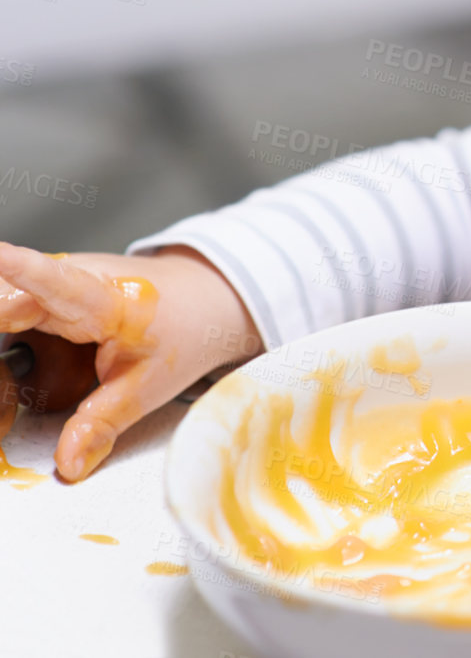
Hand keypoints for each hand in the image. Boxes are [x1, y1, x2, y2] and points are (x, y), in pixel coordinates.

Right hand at [0, 243, 262, 480]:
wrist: (200, 298)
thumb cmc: (182, 329)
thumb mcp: (149, 385)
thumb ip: (102, 423)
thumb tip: (67, 464)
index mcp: (103, 298)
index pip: (57, 282)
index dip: (25, 271)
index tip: (0, 257)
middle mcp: (68, 279)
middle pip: (1, 308)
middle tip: (6, 417)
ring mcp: (48, 287)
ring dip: (1, 375)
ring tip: (9, 416)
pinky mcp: (37, 300)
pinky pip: (4, 332)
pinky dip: (7, 370)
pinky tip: (24, 394)